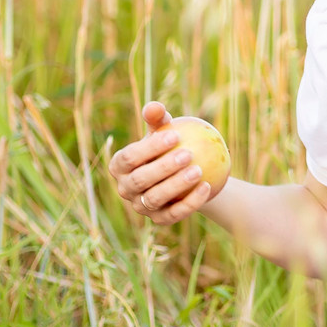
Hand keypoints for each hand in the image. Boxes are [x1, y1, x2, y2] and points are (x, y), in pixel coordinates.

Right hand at [109, 102, 217, 224]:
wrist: (180, 174)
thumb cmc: (168, 146)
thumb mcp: (163, 130)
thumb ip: (158, 119)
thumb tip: (155, 107)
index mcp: (119, 165)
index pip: (130, 157)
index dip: (150, 147)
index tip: (175, 135)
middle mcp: (125, 188)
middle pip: (141, 179)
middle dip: (163, 167)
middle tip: (188, 154)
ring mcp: (140, 206)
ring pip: (155, 198)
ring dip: (176, 185)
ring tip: (198, 170)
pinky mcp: (158, 220)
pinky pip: (174, 213)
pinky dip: (191, 202)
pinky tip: (207, 187)